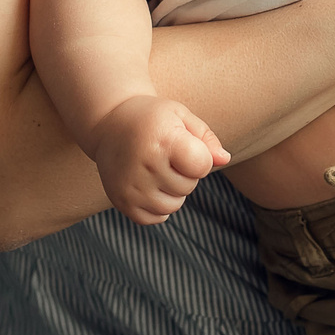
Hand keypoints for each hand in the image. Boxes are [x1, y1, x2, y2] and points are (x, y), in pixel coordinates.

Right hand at [87, 94, 227, 223]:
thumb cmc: (152, 118)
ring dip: (173, 191)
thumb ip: (206, 138)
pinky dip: (158, 205)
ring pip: (174, 205)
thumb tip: (225, 159)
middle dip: (185, 173)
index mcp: (162, 140)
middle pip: (189, 186)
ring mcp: (131, 187)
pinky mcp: (122, 202)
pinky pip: (156, 217)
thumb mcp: (180, 116)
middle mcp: (144, 165)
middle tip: (166, 155)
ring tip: (158, 169)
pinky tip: (149, 184)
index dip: (200, 156)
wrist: (109, 124)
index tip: (185, 145)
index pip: (202, 166)